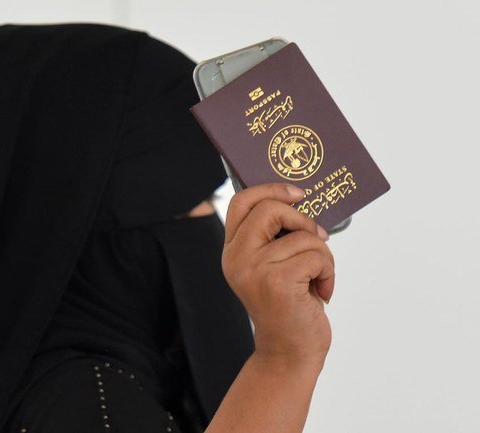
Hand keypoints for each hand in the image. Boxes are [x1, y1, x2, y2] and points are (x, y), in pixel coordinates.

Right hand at [221, 183, 334, 365]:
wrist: (289, 351)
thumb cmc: (288, 305)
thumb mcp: (273, 266)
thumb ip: (275, 237)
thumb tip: (302, 201)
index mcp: (232, 251)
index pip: (241, 202)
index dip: (271, 189)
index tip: (298, 194)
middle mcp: (236, 258)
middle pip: (270, 208)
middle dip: (303, 219)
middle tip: (316, 238)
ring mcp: (254, 269)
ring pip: (303, 235)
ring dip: (323, 255)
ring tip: (319, 277)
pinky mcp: (277, 282)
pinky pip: (317, 255)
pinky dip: (328, 271)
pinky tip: (322, 291)